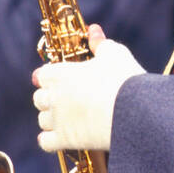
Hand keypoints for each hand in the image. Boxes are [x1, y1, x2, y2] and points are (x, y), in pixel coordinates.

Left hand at [33, 24, 144, 153]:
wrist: (134, 112)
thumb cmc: (123, 79)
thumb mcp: (114, 54)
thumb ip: (100, 42)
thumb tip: (93, 30)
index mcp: (60, 73)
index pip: (42, 75)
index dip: (49, 77)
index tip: (58, 79)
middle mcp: (53, 96)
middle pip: (39, 98)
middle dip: (49, 98)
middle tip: (64, 98)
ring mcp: (57, 119)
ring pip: (42, 120)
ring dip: (51, 119)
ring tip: (67, 118)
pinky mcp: (65, 140)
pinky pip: (46, 143)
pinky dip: (50, 140)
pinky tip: (61, 137)